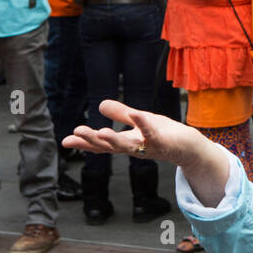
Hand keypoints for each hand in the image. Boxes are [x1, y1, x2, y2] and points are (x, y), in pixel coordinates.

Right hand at [64, 99, 204, 167]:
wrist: (187, 145)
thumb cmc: (162, 133)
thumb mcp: (138, 121)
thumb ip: (121, 114)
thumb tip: (100, 104)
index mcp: (125, 143)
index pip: (101, 144)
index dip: (83, 143)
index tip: (65, 141)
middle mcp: (133, 148)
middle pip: (109, 147)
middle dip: (92, 141)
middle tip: (75, 135)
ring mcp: (147, 147)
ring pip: (127, 145)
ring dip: (113, 139)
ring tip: (99, 132)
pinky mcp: (162, 142)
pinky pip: (152, 133)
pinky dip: (144, 124)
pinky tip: (136, 114)